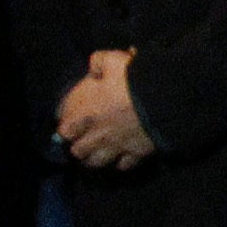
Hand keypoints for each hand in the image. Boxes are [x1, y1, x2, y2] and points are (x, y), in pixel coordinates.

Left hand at [55, 49, 153, 169]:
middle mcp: (97, 134)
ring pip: (97, 162)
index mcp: (86, 112)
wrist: (163, 100)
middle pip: (78, 150)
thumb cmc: (132, 80)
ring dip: (94, 158)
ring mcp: (116, 146)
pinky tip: (122, 157)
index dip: (65, 124)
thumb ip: (98, 62)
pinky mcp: (136, 153)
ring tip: (97, 152)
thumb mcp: (112, 60)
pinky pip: (124, 165)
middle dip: (78, 145)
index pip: (64, 128)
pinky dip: (121, 162)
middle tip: (81, 139)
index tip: (68, 120)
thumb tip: (94, 68)